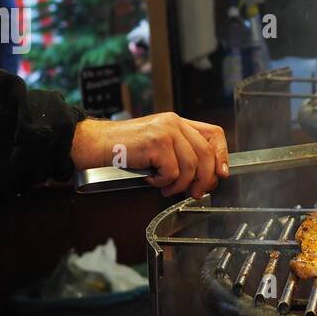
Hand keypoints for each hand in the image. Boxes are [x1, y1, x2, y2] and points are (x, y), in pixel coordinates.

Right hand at [71, 113, 229, 198]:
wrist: (94, 144)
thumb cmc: (122, 150)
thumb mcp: (156, 147)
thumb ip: (179, 154)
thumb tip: (203, 178)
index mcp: (177, 122)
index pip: (214, 134)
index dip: (222, 155)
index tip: (221, 174)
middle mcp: (174, 123)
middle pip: (206, 153)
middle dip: (205, 179)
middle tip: (195, 192)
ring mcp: (165, 131)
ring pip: (191, 166)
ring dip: (180, 185)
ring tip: (165, 187)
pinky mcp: (156, 143)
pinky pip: (172, 172)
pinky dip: (163, 182)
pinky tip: (150, 179)